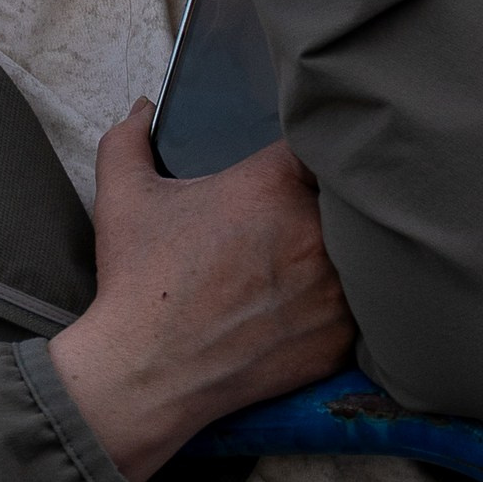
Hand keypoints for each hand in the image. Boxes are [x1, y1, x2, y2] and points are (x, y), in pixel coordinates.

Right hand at [50, 109, 354, 481]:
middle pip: (344, 199)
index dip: (308, 155)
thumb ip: (130, 137)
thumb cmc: (138, 279)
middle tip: (297, 223)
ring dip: (340, 255)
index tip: (294, 171)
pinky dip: (341, 307)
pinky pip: (358, 312)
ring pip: (359, 255)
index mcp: (272, 184)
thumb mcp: (123, 194)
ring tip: (307, 265)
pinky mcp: (338, 340)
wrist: (146, 373)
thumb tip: (144, 108)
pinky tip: (311, 309)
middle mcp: (314, 231)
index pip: (317, 147)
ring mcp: (332, 290)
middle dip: (324, 204)